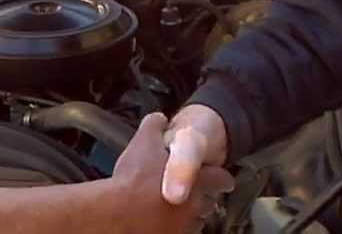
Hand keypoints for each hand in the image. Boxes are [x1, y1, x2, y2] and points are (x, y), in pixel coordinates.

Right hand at [112, 112, 233, 232]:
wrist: (116, 213)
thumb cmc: (133, 179)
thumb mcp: (144, 141)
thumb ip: (155, 126)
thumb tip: (159, 118)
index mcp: (197, 180)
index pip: (221, 179)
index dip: (223, 178)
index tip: (225, 181)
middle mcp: (195, 206)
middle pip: (209, 203)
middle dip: (203, 198)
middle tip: (193, 194)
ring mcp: (183, 227)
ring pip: (195, 222)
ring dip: (188, 216)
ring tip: (175, 210)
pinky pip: (177, 233)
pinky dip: (172, 228)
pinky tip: (160, 222)